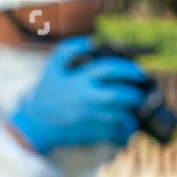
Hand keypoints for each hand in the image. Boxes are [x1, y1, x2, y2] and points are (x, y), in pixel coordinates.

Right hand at [8, 36, 149, 152]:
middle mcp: (88, 100)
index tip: (139, 72)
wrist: (37, 124)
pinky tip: (126, 125)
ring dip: (133, 113)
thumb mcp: (52, 67)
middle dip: (136, 94)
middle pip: (123, 96)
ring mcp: (92, 119)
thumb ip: (69, 49)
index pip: (111, 70)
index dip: (130, 69)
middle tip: (139, 93)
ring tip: (134, 109)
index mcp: (80, 81)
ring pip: (124, 117)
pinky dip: (127, 131)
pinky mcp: (93, 135)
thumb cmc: (47, 94)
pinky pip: (119, 134)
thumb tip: (91, 41)